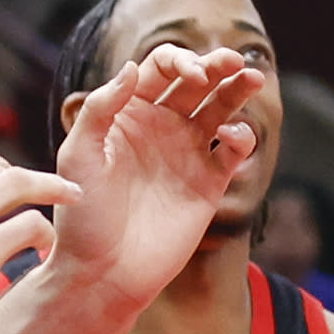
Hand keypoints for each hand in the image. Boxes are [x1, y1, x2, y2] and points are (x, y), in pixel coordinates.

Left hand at [39, 43, 262, 304]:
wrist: (102, 273)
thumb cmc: (81, 216)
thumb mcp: (78, 156)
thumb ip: (100, 108)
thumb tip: (132, 67)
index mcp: (129, 113)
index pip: (161, 68)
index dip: (180, 61)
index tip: (193, 76)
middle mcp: (161, 126)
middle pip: (198, 81)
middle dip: (217, 64)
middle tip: (234, 60)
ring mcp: (187, 153)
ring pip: (222, 108)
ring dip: (239, 89)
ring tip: (254, 77)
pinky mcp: (209, 182)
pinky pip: (235, 149)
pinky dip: (242, 136)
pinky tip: (233, 136)